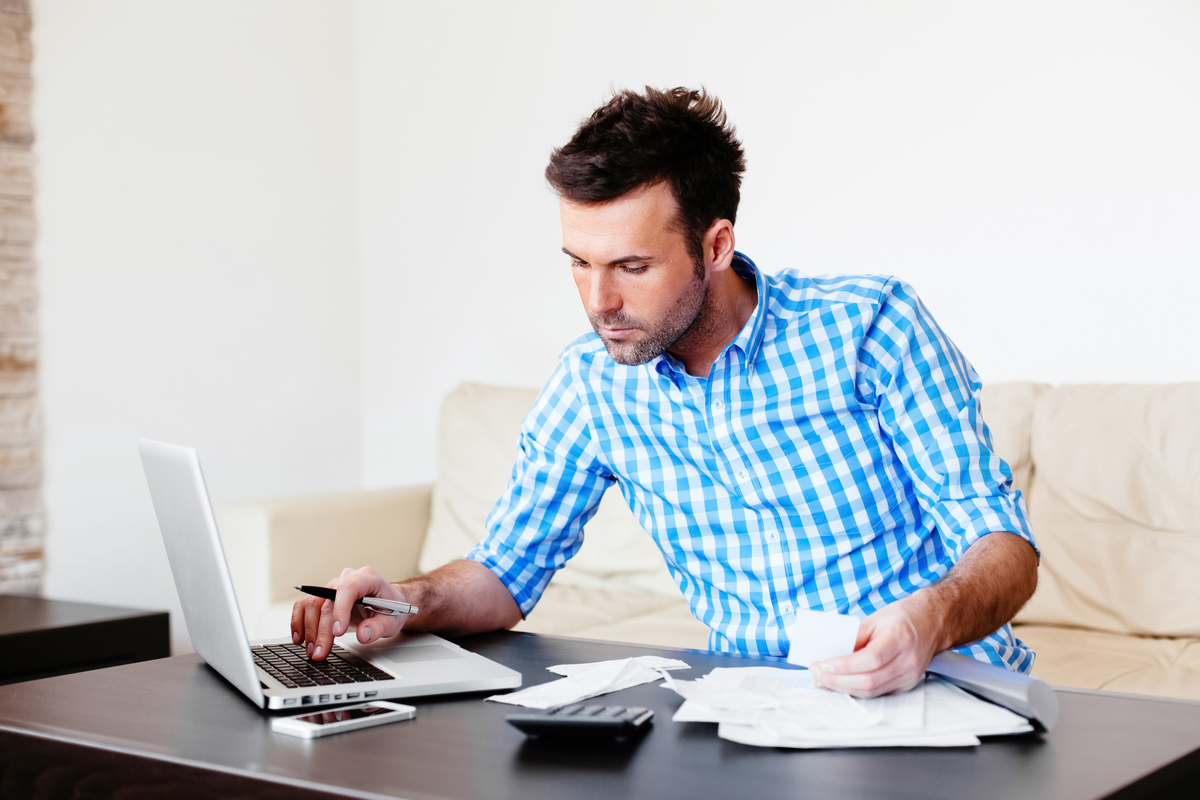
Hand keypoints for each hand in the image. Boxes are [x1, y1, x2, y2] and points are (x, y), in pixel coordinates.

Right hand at [290, 566, 410, 659]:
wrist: (389, 604)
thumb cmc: (392, 609)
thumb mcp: (393, 620)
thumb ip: (379, 627)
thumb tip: (363, 634)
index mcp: (366, 578)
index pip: (348, 588)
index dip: (340, 609)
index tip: (337, 632)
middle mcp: (346, 579)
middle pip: (327, 601)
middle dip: (322, 629)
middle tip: (320, 652)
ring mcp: (333, 587)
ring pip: (312, 604)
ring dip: (309, 628)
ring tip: (311, 650)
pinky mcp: (323, 598)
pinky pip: (305, 605)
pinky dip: (299, 621)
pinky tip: (299, 638)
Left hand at [808, 593, 942, 697]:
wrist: (931, 622)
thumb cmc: (902, 617)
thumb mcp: (874, 619)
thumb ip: (852, 637)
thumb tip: (828, 653)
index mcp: (900, 638)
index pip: (870, 659)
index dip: (844, 666)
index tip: (822, 664)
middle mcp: (908, 660)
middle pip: (869, 680)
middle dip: (837, 681)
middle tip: (817, 673)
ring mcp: (910, 676)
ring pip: (872, 691)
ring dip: (844, 688)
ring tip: (824, 680)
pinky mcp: (907, 685)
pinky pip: (878, 692)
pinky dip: (857, 689)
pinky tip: (842, 683)